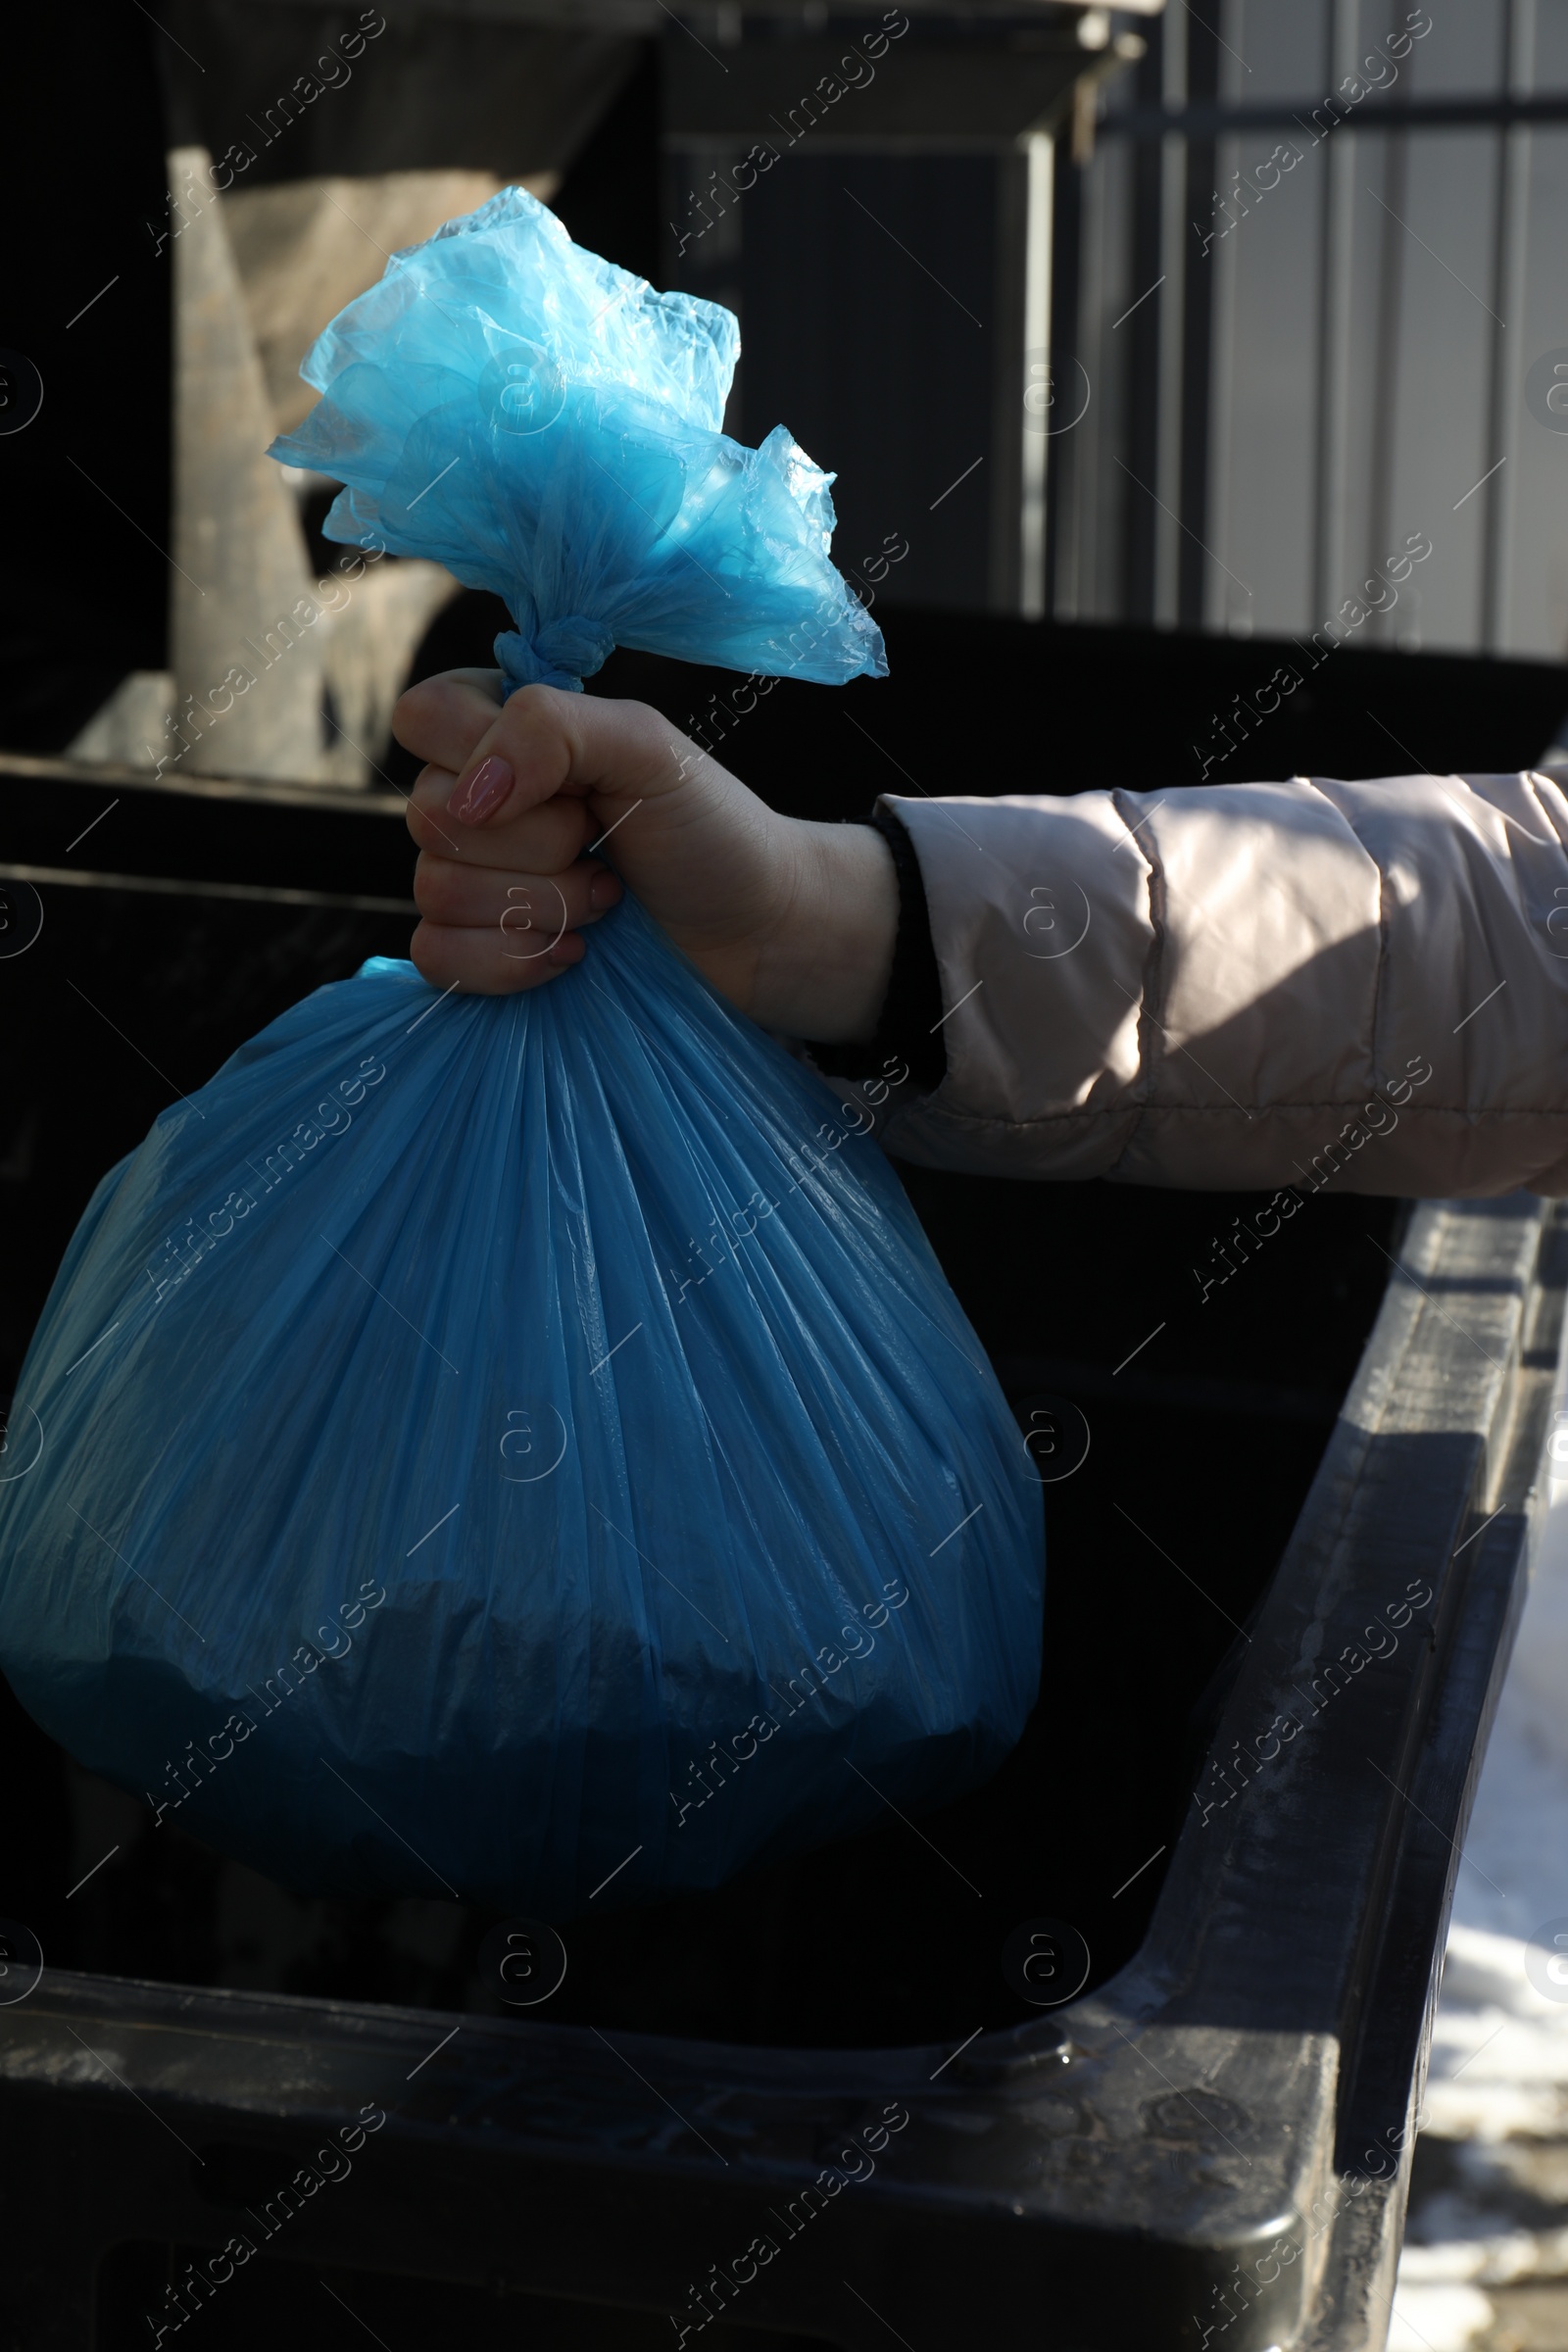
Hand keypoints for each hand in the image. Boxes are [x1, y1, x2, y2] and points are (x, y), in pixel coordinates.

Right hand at [391, 670, 898, 1039]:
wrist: (756, 934)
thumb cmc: (712, 832)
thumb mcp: (647, 749)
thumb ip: (548, 728)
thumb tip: (469, 794)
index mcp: (506, 731)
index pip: (422, 717)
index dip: (482, 757)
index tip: (569, 790)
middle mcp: (479, 801)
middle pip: (428, 816)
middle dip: (538, 847)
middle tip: (606, 852)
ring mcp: (474, 882)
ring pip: (433, 890)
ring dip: (540, 905)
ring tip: (606, 901)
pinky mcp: (481, 954)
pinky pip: (436, 956)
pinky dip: (508, 962)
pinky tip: (572, 956)